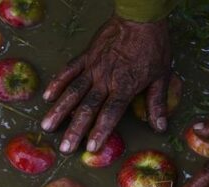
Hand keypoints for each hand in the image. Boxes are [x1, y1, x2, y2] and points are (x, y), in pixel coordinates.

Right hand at [40, 16, 171, 153]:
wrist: (141, 17)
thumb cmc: (154, 45)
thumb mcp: (162, 75)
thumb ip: (157, 103)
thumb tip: (160, 127)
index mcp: (125, 86)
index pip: (110, 114)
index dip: (100, 131)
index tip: (91, 148)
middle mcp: (106, 80)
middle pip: (87, 108)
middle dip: (75, 130)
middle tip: (64, 148)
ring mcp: (93, 67)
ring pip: (73, 92)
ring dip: (59, 111)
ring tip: (47, 126)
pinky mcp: (86, 56)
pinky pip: (69, 70)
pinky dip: (57, 83)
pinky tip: (47, 97)